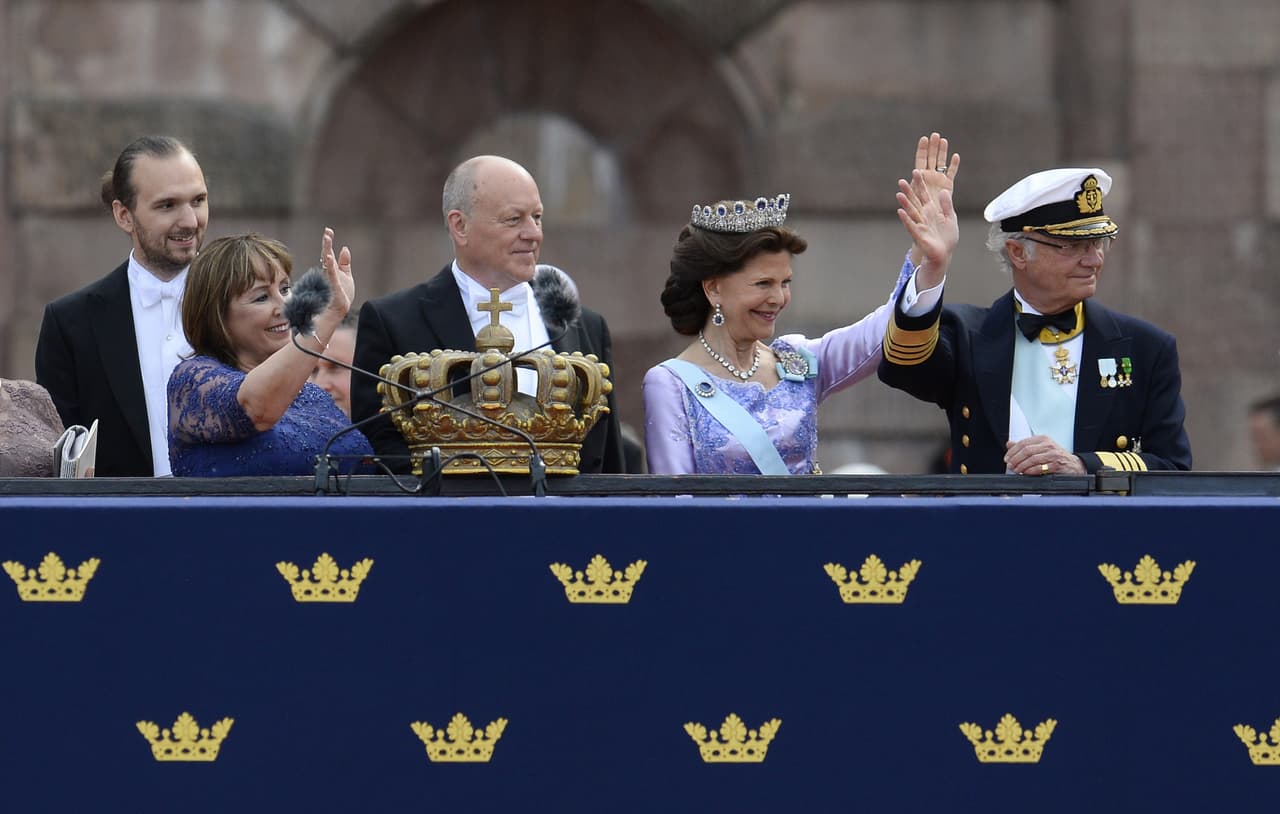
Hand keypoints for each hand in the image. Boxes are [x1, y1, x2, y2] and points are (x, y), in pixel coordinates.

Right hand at [319, 226, 353, 320]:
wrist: (338, 312)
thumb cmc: (342, 295)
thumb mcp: (346, 276)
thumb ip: (344, 263)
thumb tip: (344, 248)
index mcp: (331, 269)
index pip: (329, 253)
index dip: (328, 242)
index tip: (328, 230)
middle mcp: (328, 272)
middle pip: (326, 255)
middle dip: (327, 243)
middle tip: (327, 231)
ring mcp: (329, 279)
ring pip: (327, 262)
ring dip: (327, 250)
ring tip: (327, 239)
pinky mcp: (333, 287)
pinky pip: (331, 275)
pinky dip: (330, 266)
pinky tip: (329, 258)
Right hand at [896, 170, 957, 288]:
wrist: (945, 253)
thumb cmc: (947, 237)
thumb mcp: (950, 217)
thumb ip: (946, 204)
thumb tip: (944, 191)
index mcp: (932, 210)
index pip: (924, 194)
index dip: (920, 184)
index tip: (916, 172)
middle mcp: (923, 216)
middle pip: (915, 201)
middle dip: (909, 191)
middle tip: (901, 180)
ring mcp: (920, 224)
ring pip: (911, 212)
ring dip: (905, 203)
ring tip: (898, 194)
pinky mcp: (919, 234)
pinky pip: (911, 225)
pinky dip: (906, 219)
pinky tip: (900, 211)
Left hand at [1004, 435, 1086, 475]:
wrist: (1074, 465)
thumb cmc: (1055, 457)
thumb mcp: (1040, 448)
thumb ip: (1025, 446)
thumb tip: (1009, 444)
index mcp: (1043, 439)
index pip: (1023, 443)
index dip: (1013, 451)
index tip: (1007, 458)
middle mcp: (1048, 445)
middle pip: (1026, 451)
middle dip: (1015, 459)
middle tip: (1010, 466)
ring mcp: (1053, 454)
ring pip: (1032, 459)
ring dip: (1021, 466)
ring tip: (1016, 470)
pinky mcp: (1056, 464)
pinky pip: (1039, 468)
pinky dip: (1030, 471)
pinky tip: (1025, 473)